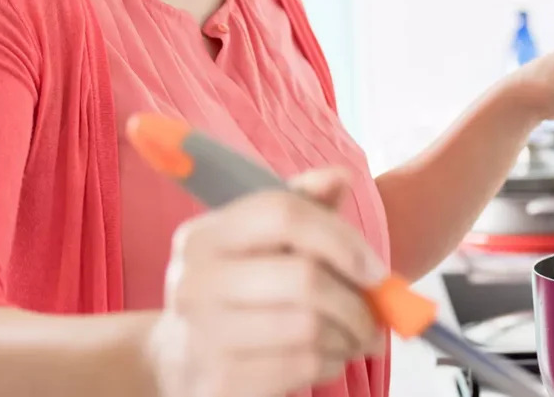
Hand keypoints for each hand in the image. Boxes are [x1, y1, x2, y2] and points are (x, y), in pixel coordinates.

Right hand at [147, 168, 386, 396]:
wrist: (178, 360)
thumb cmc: (234, 291)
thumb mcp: (257, 243)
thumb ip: (300, 206)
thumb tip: (340, 176)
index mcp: (205, 234)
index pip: (282, 214)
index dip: (340, 238)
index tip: (374, 269)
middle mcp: (196, 280)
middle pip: (304, 278)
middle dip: (356, 301)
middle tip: (375, 314)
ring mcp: (204, 334)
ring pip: (309, 327)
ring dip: (349, 336)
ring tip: (354, 336)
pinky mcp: (221, 380)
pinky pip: (302, 366)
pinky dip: (331, 363)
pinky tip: (327, 356)